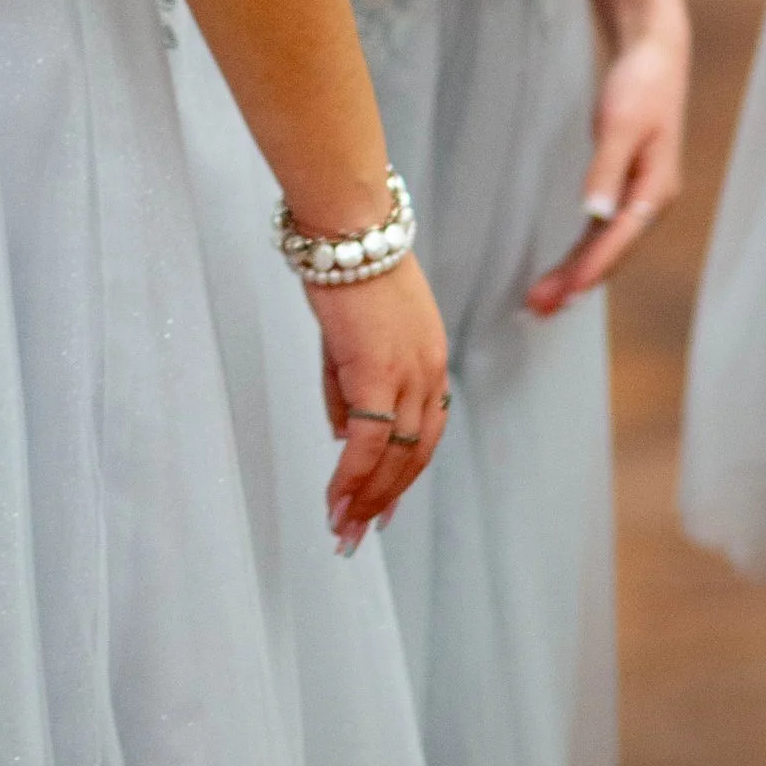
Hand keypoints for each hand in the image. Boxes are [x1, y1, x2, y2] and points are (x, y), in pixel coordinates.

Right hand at [308, 254, 449, 553]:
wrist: (348, 231)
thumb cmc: (348, 270)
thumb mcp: (354, 335)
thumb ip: (350, 389)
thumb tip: (344, 436)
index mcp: (429, 361)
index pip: (424, 434)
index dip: (404, 476)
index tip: (384, 507)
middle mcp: (429, 374)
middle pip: (415, 456)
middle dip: (385, 500)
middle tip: (360, 534)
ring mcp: (408, 376)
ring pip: (394, 458)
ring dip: (367, 499)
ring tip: (344, 530)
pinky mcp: (377, 374)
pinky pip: (368, 443)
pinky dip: (352, 478)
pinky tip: (336, 501)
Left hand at [526, 25, 687, 315]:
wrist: (656, 56)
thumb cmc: (640, 85)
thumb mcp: (620, 123)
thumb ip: (605, 169)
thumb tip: (595, 215)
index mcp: (655, 190)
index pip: (619, 241)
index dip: (590, 270)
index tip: (563, 295)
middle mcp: (651, 201)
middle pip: (611, 252)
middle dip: (575, 282)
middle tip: (536, 310)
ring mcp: (639, 197)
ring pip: (605, 246)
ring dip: (575, 273)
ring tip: (541, 301)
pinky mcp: (626, 187)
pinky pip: (604, 232)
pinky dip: (583, 253)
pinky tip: (565, 270)